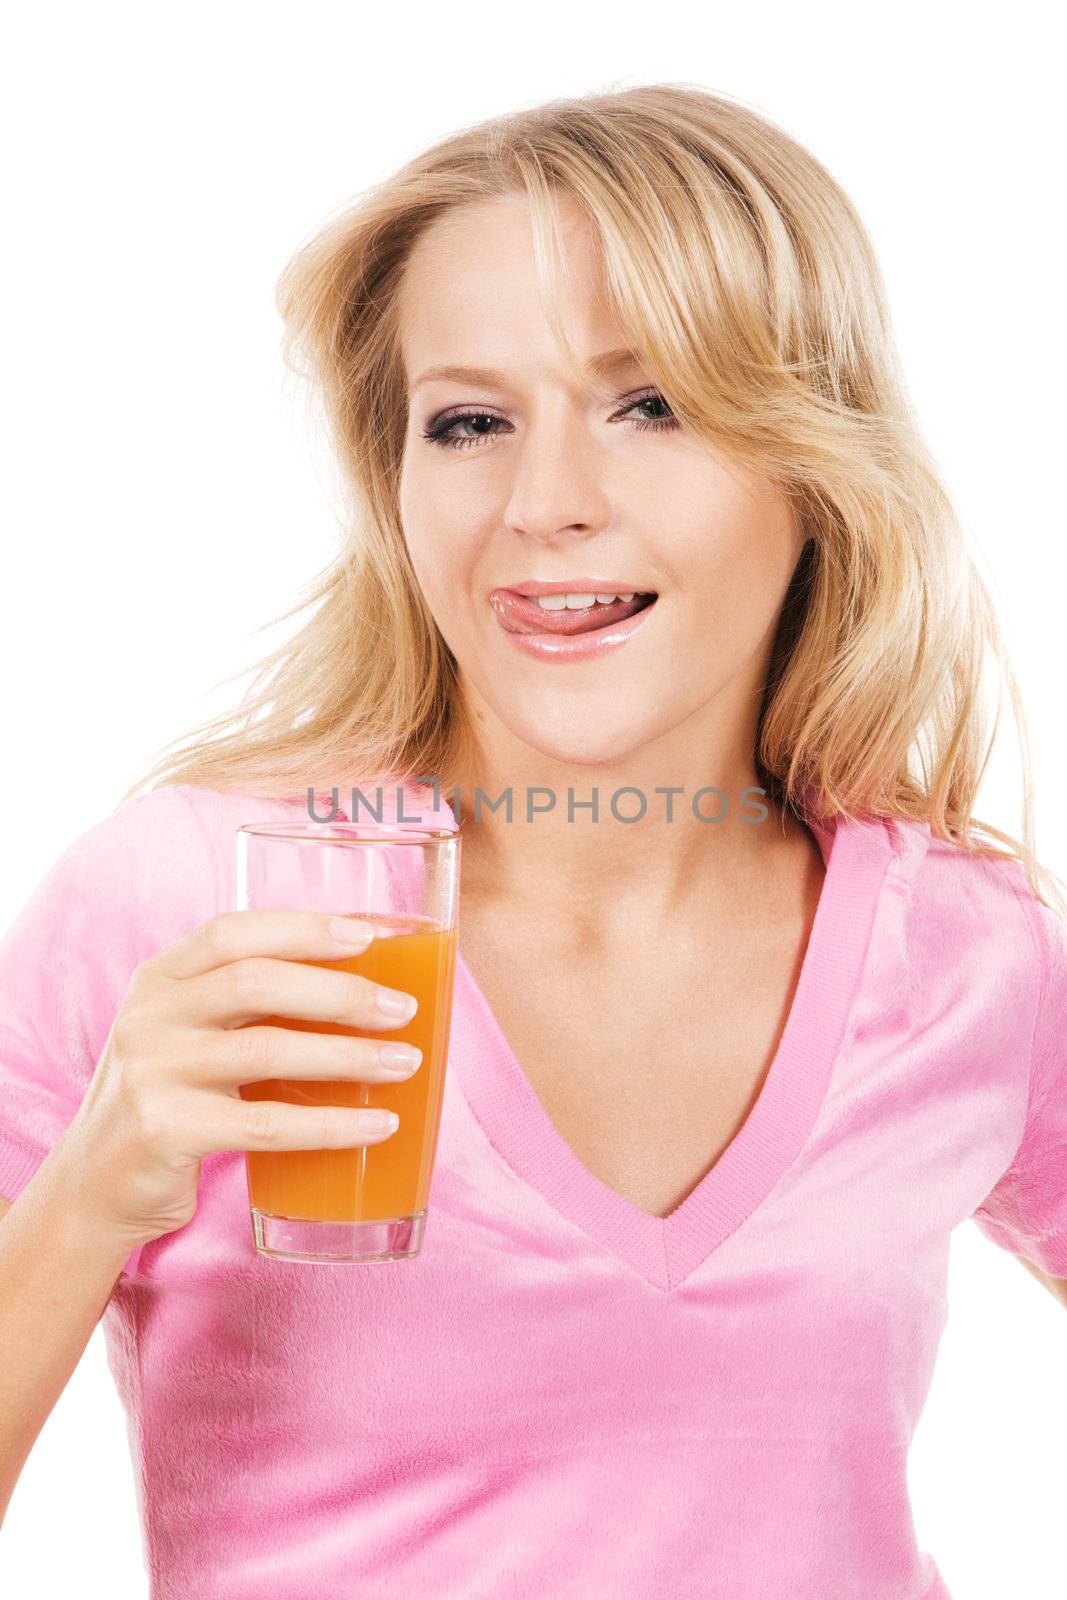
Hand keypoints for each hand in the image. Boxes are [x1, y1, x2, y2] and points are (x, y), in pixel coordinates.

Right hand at [59, 910, 419, 1244]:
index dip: (303, 929)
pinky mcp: (166, 1133)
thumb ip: (244, 1002)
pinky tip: (378, 1125)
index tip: (369, 934)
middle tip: (402, 1009)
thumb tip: (362, 982)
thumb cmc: (169, 1098)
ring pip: (268, 1051)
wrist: (93, 1187)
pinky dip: (332, 1124)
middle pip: (256, 983)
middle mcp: (149, 1016)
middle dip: (340, 992)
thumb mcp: (187, 1033)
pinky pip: (267, 1124)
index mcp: (159, 978)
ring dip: (349, 1056)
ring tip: (405, 1062)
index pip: (232, 932)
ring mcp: (152, 1074)